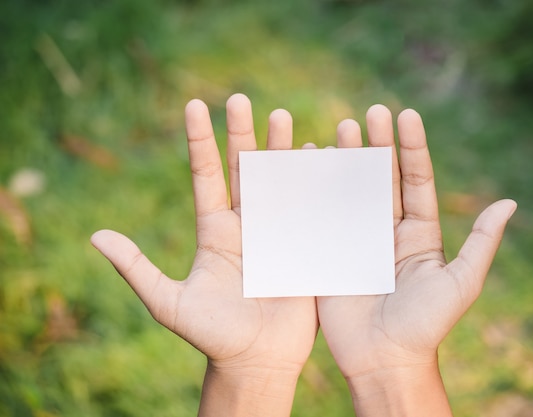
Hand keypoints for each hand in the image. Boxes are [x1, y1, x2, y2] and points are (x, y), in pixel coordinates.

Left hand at [91, 94, 317, 416]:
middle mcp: (246, 224)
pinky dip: (315, 180)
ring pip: (279, 181)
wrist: (255, 361)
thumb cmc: (210, 336)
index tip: (194, 105)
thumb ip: (137, 268)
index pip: (206, 175)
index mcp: (215, 230)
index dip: (200, 141)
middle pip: (244, 169)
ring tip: (281, 116)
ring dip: (281, 149)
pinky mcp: (303, 245)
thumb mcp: (168, 302)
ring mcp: (277, 232)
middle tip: (241, 98)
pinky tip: (320, 153)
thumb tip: (96, 236)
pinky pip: (310, 207)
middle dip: (242, 133)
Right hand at [317, 105, 516, 416]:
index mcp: (419, 233)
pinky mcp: (331, 254)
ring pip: (350, 191)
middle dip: (376, 145)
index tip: (406, 114)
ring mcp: (356, 240)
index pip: (416, 180)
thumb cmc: (426, 327)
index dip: (412, 147)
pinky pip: (323, 216)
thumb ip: (482, 243)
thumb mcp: (461, 283)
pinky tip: (308, 163)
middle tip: (370, 113)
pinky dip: (315, 189)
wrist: (385, 361)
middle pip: (382, 179)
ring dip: (346, 160)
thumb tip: (510, 202)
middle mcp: (387, 231)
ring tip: (340, 129)